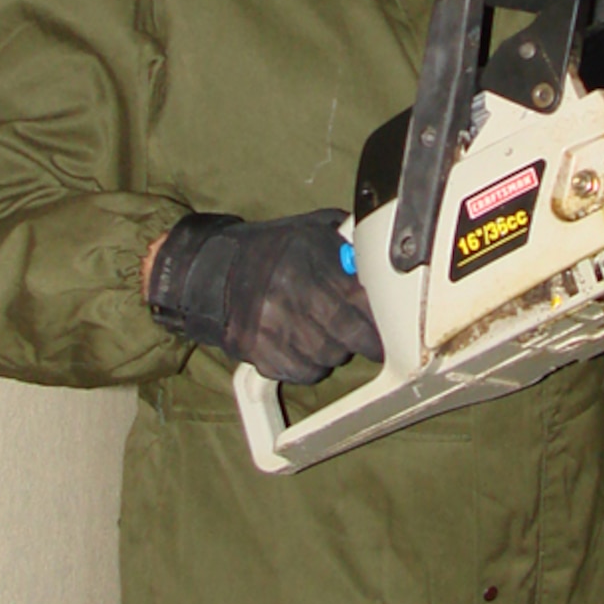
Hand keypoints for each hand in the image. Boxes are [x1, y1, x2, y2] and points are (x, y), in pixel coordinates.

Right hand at [145, 210, 382, 383]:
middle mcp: (290, 295)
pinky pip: (306, 372)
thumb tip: (385, 261)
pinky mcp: (261, 354)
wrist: (212, 273)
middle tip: (369, 339)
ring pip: (330, 358)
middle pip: (350, 336)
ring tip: (324, 330)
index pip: (363, 301)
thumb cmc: (270, 251)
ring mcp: (273, 328)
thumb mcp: (311, 230)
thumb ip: (350, 244)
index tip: (391, 324)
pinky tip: (302, 344)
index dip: (382, 317)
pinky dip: (312, 364)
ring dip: (336, 350)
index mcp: (308, 259)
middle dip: (366, 340)